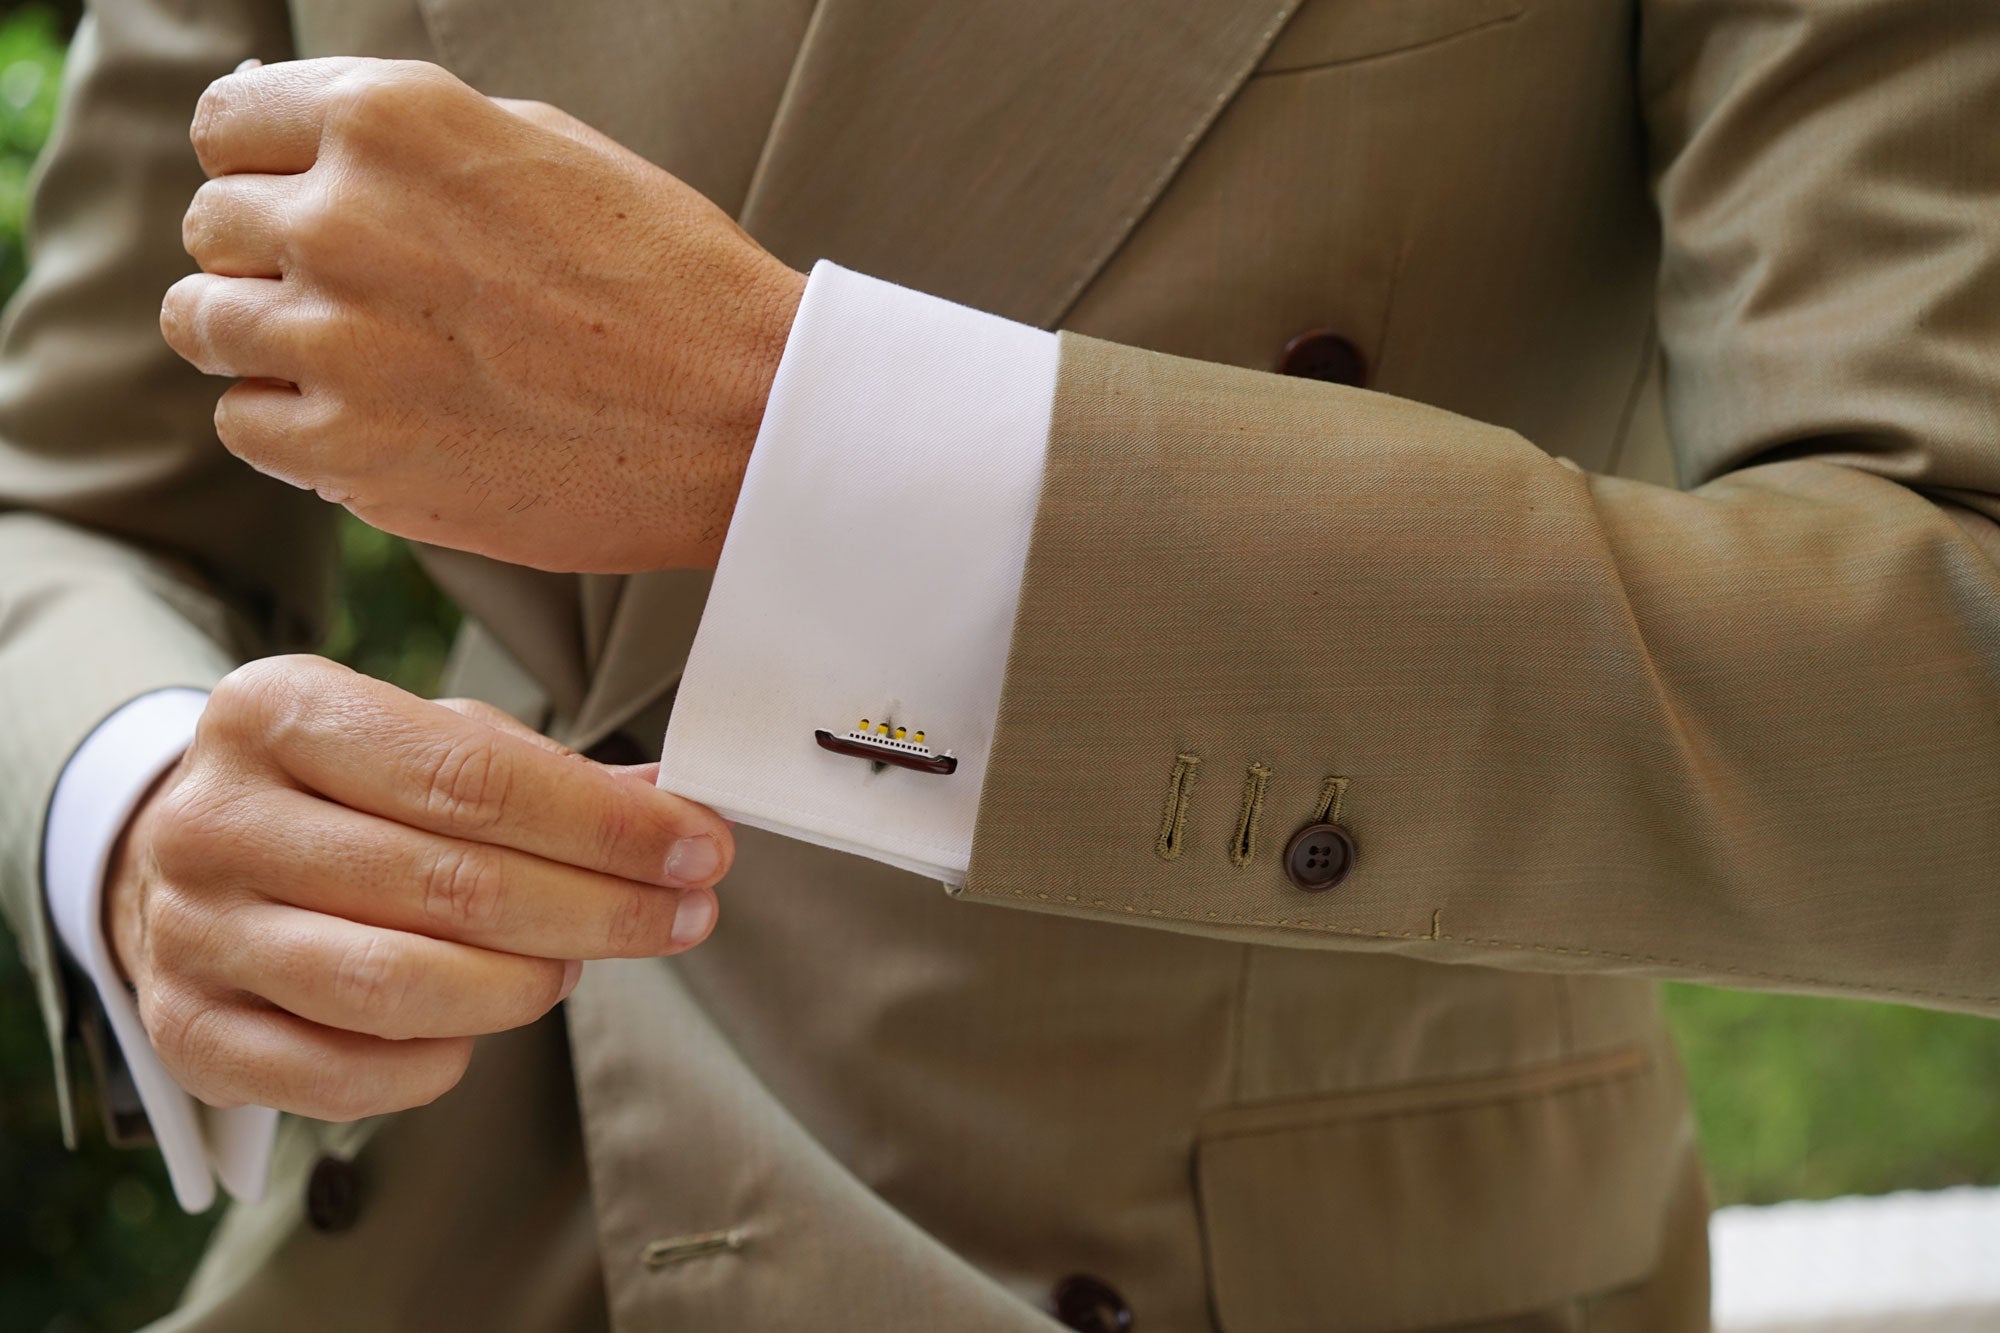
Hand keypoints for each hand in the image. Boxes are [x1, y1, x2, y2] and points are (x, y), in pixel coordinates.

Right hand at [104, 656, 731, 1120]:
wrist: (180, 856)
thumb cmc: (336, 791)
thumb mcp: (423, 740)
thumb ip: (543, 772)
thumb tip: (673, 807)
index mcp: (275, 711)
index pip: (469, 778)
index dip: (605, 825)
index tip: (700, 848)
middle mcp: (215, 818)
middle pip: (450, 885)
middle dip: (598, 909)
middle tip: (683, 916)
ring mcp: (191, 932)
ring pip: (398, 986)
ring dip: (524, 986)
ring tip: (573, 964)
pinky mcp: (187, 1033)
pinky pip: (346, 1076)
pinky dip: (441, 1059)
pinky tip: (479, 1024)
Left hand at [160, 58, 806, 573]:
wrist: (746, 416)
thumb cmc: (670, 281)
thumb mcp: (544, 150)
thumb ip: (410, 142)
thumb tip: (305, 148)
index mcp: (390, 119)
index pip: (228, 123)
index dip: (262, 168)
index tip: (297, 205)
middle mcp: (343, 218)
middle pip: (211, 226)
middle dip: (265, 258)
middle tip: (351, 299)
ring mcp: (338, 340)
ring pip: (204, 325)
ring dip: (262, 342)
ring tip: (353, 365)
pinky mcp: (351, 452)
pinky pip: (246, 425)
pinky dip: (290, 427)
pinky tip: (371, 423)